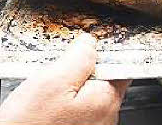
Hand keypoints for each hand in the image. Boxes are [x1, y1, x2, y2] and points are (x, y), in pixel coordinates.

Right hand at [0, 35, 129, 124]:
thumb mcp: (52, 81)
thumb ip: (78, 58)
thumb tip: (90, 43)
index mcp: (104, 99)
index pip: (117, 64)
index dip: (100, 50)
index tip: (83, 44)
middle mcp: (105, 117)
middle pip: (101, 78)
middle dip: (79, 68)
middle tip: (55, 67)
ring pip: (86, 94)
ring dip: (68, 86)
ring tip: (45, 89)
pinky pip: (75, 110)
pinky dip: (63, 102)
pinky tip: (44, 104)